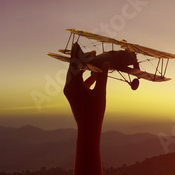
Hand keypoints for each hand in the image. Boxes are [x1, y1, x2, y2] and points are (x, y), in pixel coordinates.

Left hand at [64, 42, 108, 174]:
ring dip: (84, 68)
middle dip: (82, 59)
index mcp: (73, 84)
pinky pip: (79, 83)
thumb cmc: (94, 111)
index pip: (76, 65)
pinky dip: (86, 77)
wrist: (88, 127)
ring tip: (92, 59)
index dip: (81, 55)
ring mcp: (71, 91)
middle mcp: (69, 86)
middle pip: (74, 68)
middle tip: (88, 50)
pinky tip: (95, 74)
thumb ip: (102, 77)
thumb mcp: (100, 92)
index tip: (84, 46)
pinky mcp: (74, 96)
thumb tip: (105, 63)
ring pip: (76, 75)